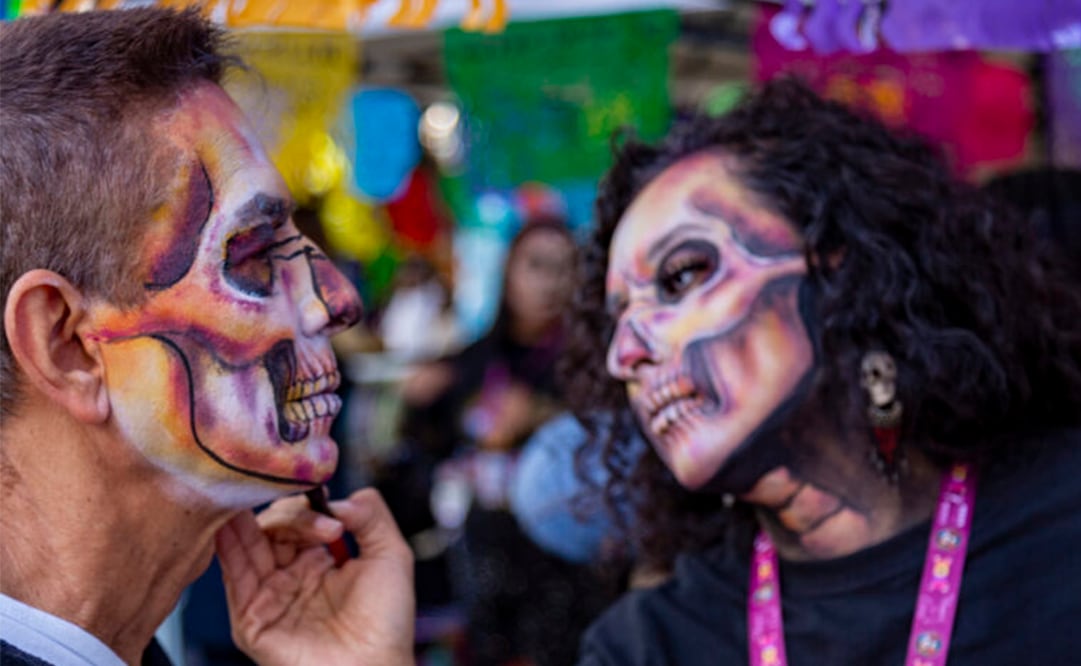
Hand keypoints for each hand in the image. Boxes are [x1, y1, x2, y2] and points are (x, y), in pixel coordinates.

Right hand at [215, 488, 415, 665]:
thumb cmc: (386, 624)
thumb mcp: (391, 556)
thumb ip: (371, 515)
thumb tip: (341, 497)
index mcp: (320, 562)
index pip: (299, 520)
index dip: (309, 509)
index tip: (331, 510)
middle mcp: (290, 577)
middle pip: (271, 528)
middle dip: (289, 516)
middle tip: (320, 526)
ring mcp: (269, 596)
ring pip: (247, 546)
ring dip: (247, 519)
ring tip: (249, 495)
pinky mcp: (251, 618)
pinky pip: (234, 577)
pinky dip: (229, 546)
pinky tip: (231, 522)